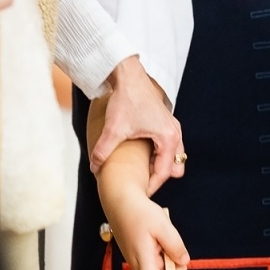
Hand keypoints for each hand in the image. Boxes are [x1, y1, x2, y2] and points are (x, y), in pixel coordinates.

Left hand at [90, 56, 185, 192]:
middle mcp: (175, 134)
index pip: (164, 172)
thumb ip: (103, 151)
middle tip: (142, 184)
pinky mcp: (167, 123)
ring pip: (173, 156)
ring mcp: (173, 127)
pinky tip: (143, 155)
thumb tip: (94, 168)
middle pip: (174, 167)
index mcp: (168, 138)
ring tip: (142, 172)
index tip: (139, 193)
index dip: (152, 185)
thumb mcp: (114, 129)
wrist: (130, 76)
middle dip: (159, 177)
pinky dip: (160, 154)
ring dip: (160, 165)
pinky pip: (169, 146)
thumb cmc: (126, 100)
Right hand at [103, 189, 189, 269]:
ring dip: (167, 257)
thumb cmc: (139, 212)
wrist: (120, 200)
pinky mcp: (136, 251)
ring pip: (158, 266)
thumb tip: (184, 261)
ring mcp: (135, 257)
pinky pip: (153, 258)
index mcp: (142, 259)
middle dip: (173, 268)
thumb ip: (175, 246)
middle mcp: (136, 262)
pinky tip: (158, 235)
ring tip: (164, 235)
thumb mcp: (163, 227)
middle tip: (177, 248)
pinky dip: (161, 250)